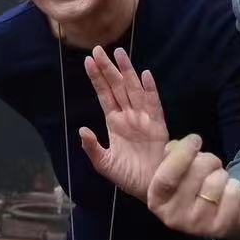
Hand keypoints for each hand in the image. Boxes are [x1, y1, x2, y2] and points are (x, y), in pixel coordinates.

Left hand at [77, 46, 169, 199]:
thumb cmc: (129, 177)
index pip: (104, 95)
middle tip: (99, 49)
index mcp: (114, 122)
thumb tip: (82, 130)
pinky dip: (150, 90)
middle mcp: (129, 116)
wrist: (151, 190)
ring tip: (119, 53)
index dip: (97, 78)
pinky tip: (145, 76)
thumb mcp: (105, 164)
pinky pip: (154, 105)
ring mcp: (144, 119)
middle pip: (117, 87)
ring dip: (127, 72)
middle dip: (108, 68)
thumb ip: (92, 148)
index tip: (88, 61)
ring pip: (134, 90)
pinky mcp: (158, 126)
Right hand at [144, 135, 239, 239]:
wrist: (221, 215)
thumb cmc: (195, 187)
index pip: (166, 177)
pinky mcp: (220, 228)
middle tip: (211, 164)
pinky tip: (228, 194)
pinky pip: (232, 192)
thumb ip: (172, 156)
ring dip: (222, 174)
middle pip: (196, 172)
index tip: (195, 139)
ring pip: (217, 180)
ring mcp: (197, 225)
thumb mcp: (177, 170)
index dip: (182, 154)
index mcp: (157, 201)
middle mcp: (173, 217)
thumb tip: (176, 146)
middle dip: (208, 160)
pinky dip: (235, 186)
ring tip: (218, 182)